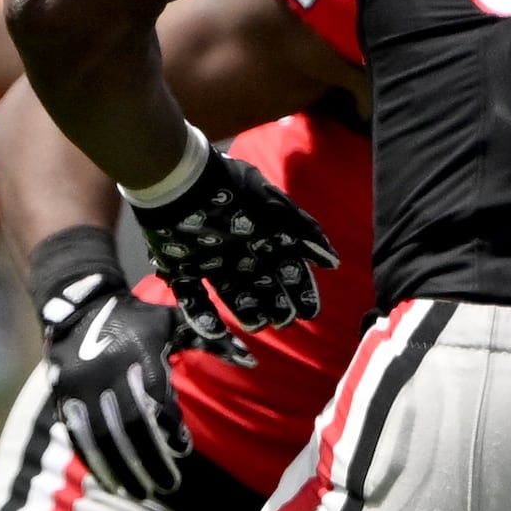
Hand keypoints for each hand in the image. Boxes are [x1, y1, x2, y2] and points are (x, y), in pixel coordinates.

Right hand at [33, 237, 231, 501]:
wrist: (78, 303)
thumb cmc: (136, 318)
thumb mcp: (173, 322)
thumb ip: (210, 341)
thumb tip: (252, 359)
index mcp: (139, 354)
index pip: (156, 400)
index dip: (170, 428)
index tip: (183, 449)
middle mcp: (108, 372)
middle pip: (129, 426)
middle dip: (148, 460)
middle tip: (167, 487)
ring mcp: (80, 386)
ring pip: (101, 436)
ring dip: (120, 468)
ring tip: (138, 493)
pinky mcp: (62, 395)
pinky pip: (77, 434)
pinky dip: (93, 459)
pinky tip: (108, 481)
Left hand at [132, 144, 340, 339]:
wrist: (178, 180)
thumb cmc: (230, 190)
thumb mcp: (275, 208)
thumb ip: (305, 234)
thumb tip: (333, 262)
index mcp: (263, 237)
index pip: (288, 269)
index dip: (300, 290)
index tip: (310, 312)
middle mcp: (240, 252)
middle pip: (263, 286)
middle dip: (276, 305)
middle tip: (285, 321)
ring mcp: (211, 262)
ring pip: (233, 295)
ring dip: (247, 311)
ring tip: (259, 324)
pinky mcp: (182, 269)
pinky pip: (194, 298)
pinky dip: (202, 316)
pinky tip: (216, 329)